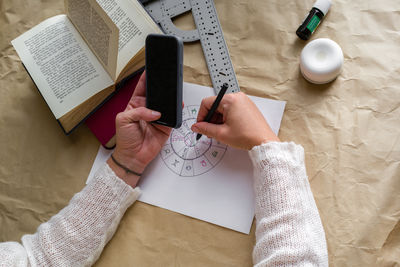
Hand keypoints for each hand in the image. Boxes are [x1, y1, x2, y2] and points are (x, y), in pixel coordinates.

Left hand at [107, 72, 171, 186]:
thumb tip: (154, 112)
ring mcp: (157, 117)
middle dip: (160, 87)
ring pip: (165, 104)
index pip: (142, 87)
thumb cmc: (125, 139)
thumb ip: (138, 112)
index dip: (146, 78)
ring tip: (171, 93)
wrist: (133, 156)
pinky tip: (175, 106)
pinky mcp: (166, 125)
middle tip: (165, 80)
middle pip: (156, 94)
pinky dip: (176, 111)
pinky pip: (173, 116)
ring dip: (169, 99)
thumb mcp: (123, 120)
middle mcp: (147, 109)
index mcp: (135, 104)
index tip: (151, 69)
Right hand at [191, 92, 279, 149]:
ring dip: (218, 120)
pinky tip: (228, 129)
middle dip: (210, 119)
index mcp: (230, 100)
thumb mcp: (221, 133)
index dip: (201, 116)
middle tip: (210, 131)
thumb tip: (196, 126)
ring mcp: (243, 101)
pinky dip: (227, 118)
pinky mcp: (247, 107)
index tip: (200, 125)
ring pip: (223, 108)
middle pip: (215, 105)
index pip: (207, 103)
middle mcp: (237, 97)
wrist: (263, 142)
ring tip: (221, 132)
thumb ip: (205, 128)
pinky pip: (232, 110)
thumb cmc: (248, 136)